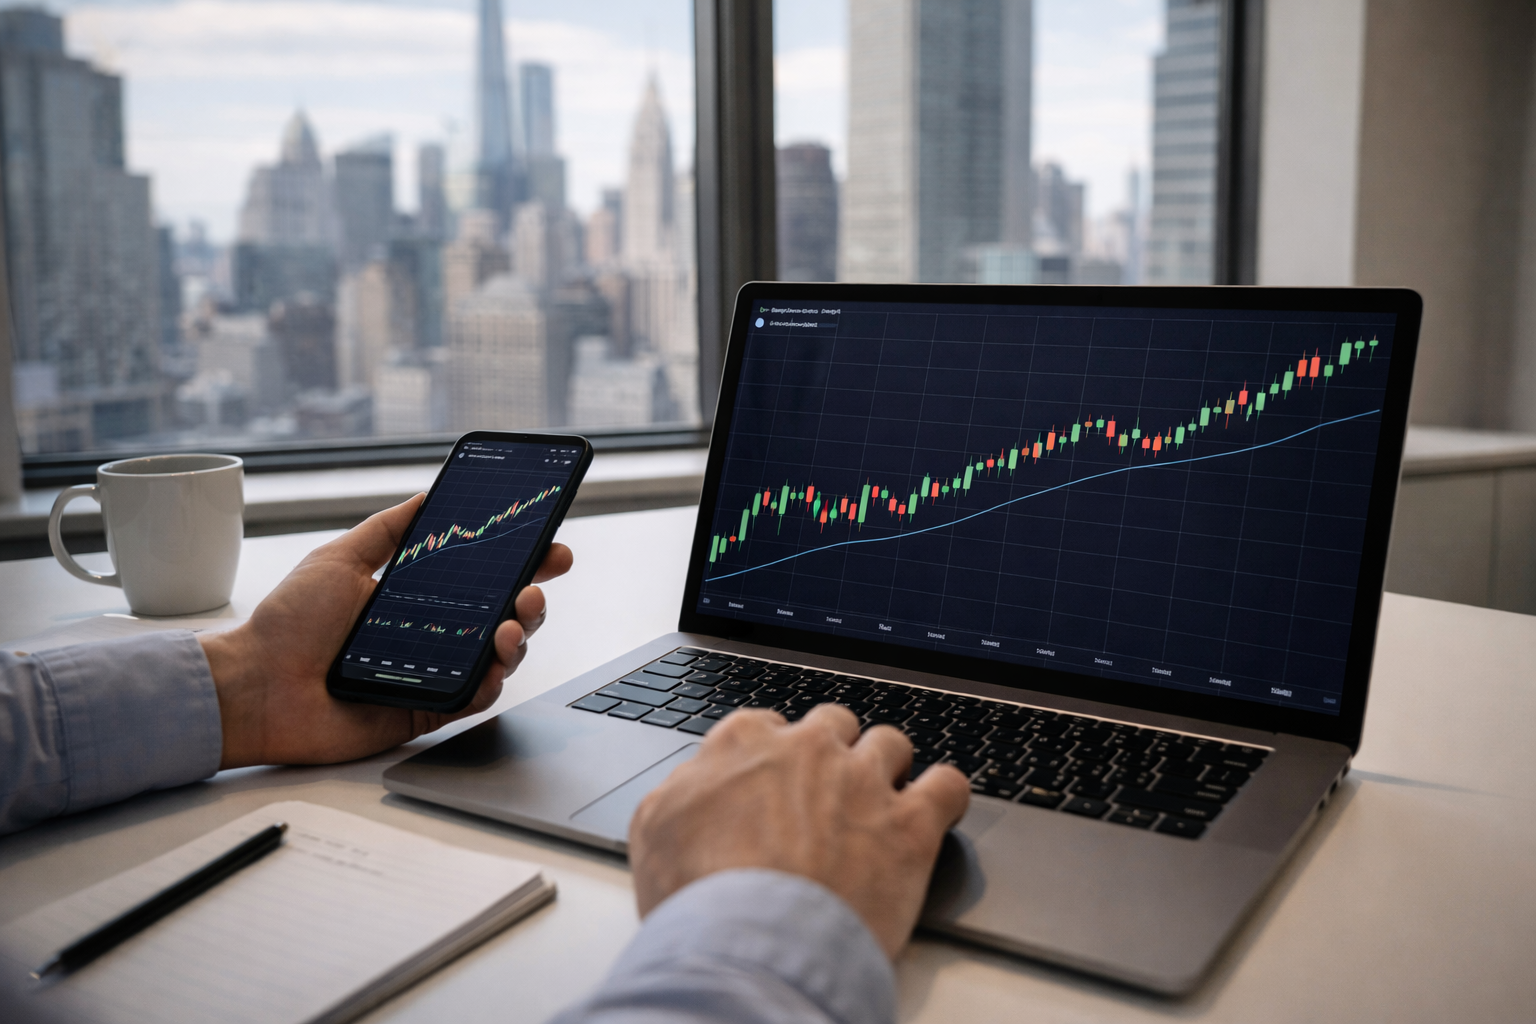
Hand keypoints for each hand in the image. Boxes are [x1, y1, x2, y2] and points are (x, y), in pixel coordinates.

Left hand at [201, 494, 573, 768]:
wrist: (255, 686)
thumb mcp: (341, 557)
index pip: (483, 575)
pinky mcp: (428, 709)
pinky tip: (493, 662)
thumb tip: (430, 494)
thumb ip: (390, 528)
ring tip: (510, 622)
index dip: (521, 561)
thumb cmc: (288, 624)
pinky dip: (492, 680)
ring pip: (500, 654)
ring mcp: (435, 671)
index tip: (548, 545)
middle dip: (532, 596)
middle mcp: (434, 633)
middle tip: (536, 583)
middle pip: (504, 613)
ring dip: (519, 635)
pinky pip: (476, 697)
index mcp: (418, 596)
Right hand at [628, 703, 969, 958]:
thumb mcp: (654, 830)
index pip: (766, 726)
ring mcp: (864, 781)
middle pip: (832, 725)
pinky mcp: (911, 824)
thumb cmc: (698, 894)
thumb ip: (681, 791)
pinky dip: (945, 795)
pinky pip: (948, 785)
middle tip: (824, 795)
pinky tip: (937, 809)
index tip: (773, 782)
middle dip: (832, 753)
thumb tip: (696, 784)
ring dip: (887, 769)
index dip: (772, 757)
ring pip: (891, 745)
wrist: (751, 942)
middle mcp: (809, 748)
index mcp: (745, 742)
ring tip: (880, 802)